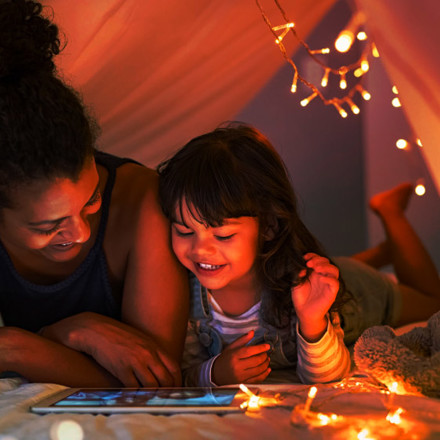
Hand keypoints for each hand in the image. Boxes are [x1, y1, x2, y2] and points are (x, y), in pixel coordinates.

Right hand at [40, 312, 180, 386]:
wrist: (96, 330)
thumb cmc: (118, 336)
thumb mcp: (140, 339)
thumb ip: (151, 352)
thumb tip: (159, 369)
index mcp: (154, 346)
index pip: (174, 367)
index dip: (177, 382)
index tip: (176, 391)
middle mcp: (148, 354)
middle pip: (165, 379)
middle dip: (167, 392)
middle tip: (164, 400)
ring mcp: (136, 361)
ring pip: (152, 386)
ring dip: (152, 396)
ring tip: (151, 402)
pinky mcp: (122, 369)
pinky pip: (134, 388)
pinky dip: (136, 396)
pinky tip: (136, 399)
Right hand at [212, 330, 270, 384]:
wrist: (216, 374)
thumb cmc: (225, 359)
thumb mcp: (231, 347)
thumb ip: (243, 339)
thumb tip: (253, 332)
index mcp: (234, 356)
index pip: (250, 351)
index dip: (260, 348)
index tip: (267, 346)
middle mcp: (237, 366)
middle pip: (256, 361)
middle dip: (264, 356)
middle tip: (266, 353)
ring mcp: (241, 376)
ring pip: (258, 370)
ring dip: (266, 364)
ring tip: (267, 359)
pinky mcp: (244, 383)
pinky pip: (258, 379)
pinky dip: (265, 374)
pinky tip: (268, 369)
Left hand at [291, 253, 339, 340]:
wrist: (303, 312)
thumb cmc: (300, 296)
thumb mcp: (296, 282)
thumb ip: (299, 273)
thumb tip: (302, 267)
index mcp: (315, 272)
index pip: (319, 259)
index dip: (313, 255)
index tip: (305, 257)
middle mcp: (323, 276)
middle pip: (327, 262)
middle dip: (318, 260)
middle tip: (309, 264)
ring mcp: (328, 284)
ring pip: (334, 270)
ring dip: (326, 267)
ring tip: (316, 268)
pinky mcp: (331, 293)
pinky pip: (335, 283)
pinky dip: (329, 278)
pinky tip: (320, 278)